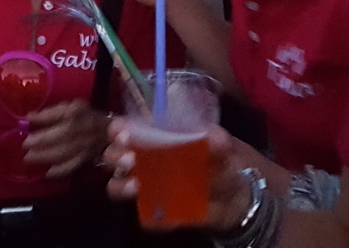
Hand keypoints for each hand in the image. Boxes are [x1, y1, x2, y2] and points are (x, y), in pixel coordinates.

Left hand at [23, 100, 110, 177]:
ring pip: (65, 152)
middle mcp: (82, 129)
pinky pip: (72, 166)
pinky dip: (59, 171)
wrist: (108, 133)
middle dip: (42, 141)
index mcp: (76, 113)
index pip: (59, 114)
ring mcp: (85, 145)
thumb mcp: (68, 108)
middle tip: (25, 146)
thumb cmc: (83, 118)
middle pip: (62, 135)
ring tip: (29, 158)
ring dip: (46, 156)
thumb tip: (28, 118)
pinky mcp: (86, 159)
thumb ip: (49, 114)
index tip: (26, 122)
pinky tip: (47, 173)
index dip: (43, 118)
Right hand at [104, 121, 276, 230]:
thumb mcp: (222, 146)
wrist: (236, 196)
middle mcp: (142, 162)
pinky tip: (159, 216)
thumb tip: (211, 135)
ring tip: (137, 185)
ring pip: (117, 187)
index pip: (124, 130)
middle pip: (113, 157)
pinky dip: (151, 219)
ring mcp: (147, 189)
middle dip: (116, 156)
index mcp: (152, 138)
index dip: (118, 130)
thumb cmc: (219, 161)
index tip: (121, 132)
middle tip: (130, 158)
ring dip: (121, 185)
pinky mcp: (157, 214)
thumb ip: (217, 140)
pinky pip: (145, 219)